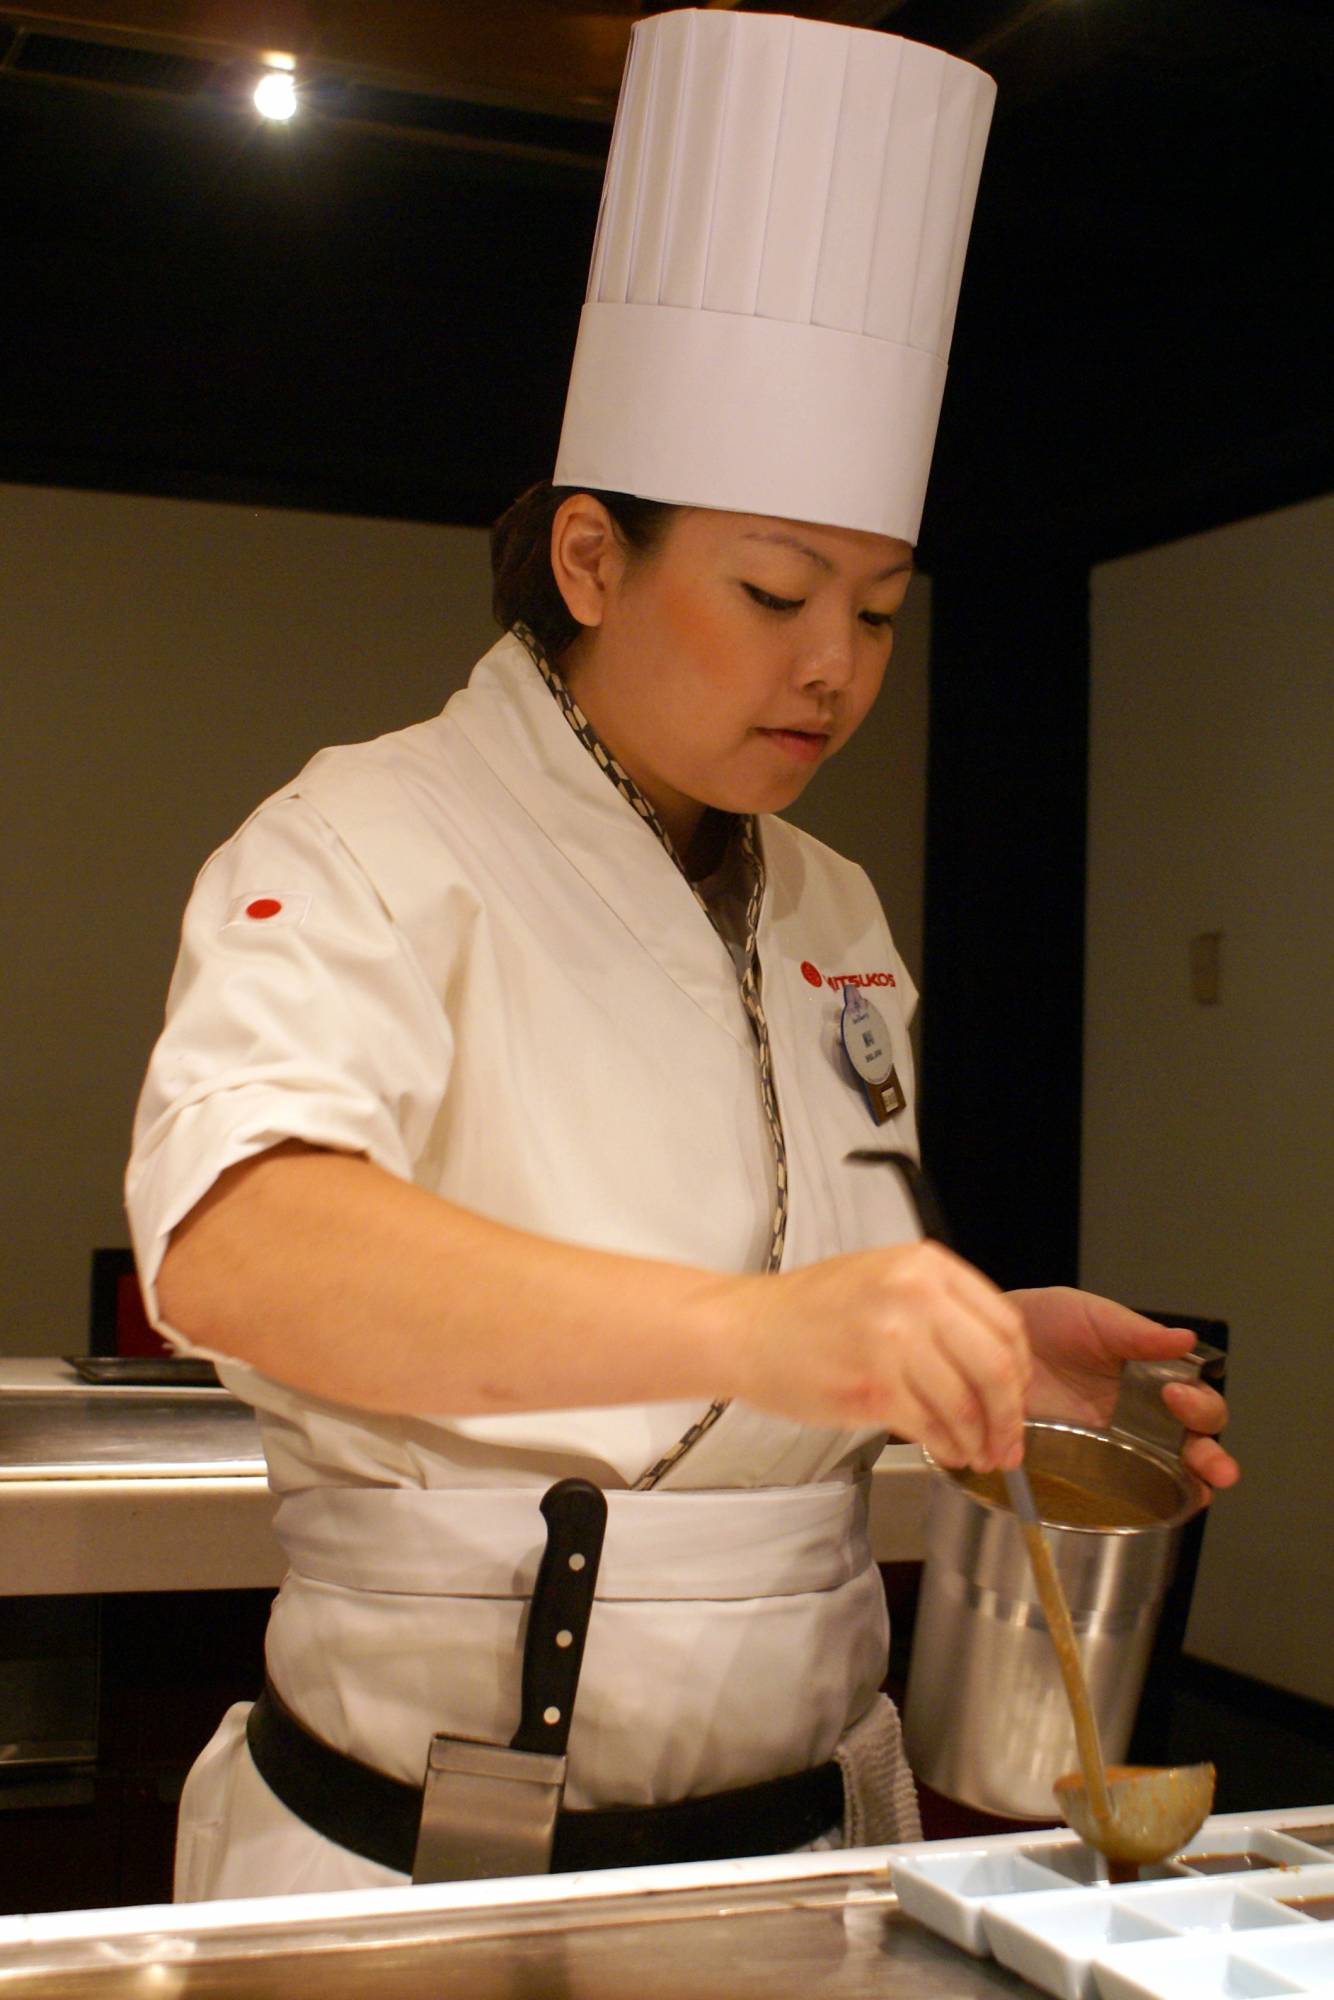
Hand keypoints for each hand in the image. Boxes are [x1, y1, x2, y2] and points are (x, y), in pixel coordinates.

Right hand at [730, 1241, 1031, 1471]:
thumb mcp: (882, 1278)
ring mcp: (894, 1341)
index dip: (1021, 1370)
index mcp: (925, 1265)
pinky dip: (948, 1448)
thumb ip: (939, 1306)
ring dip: (981, 1441)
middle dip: (1011, 1415)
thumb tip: (995, 1362)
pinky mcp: (873, 1387)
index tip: (1018, 1395)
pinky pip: (932, 1428)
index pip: (1006, 1323)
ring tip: (978, 1454)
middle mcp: (916, 1296)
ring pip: (968, 1405)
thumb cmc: (807, 1310)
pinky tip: (947, 1452)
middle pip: (998, 1367)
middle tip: (1009, 1440)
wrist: (745, 1329)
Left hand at [1009, 1285, 1238, 1491]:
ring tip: (1202, 1488)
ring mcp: (1116, 1443)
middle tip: (1208, 1458)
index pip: (1196, 1397)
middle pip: (1195, 1442)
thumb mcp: (1092, 1317)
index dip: (1200, 1403)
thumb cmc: (1045, 1323)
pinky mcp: (1086, 1465)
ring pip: (1171, 1473)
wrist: (993, 1345)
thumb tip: (1187, 1340)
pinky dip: (1151, 1503)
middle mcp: (1142, 1414)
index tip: (1178, 1395)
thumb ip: (1137, 1333)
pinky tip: (1162, 1506)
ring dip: (1194, 1485)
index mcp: (1152, 1375)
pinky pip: (1125, 1491)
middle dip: (1212, 1456)